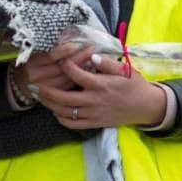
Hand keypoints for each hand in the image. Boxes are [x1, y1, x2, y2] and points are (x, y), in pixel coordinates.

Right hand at [12, 44, 95, 95]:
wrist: (22, 82)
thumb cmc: (34, 61)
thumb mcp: (37, 52)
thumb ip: (51, 45)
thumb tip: (70, 35)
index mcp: (32, 62)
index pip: (52, 55)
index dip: (66, 49)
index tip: (79, 42)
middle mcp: (37, 76)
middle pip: (62, 67)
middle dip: (79, 57)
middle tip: (92, 48)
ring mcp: (44, 87)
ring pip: (67, 78)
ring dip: (82, 68)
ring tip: (94, 59)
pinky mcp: (52, 96)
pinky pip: (68, 86)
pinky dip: (78, 78)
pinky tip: (88, 71)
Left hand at [36, 53, 166, 129]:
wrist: (145, 107)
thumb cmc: (134, 85)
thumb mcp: (125, 69)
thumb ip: (107, 63)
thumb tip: (91, 56)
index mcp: (101, 84)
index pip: (77, 74)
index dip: (65, 66)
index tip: (59, 59)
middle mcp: (94, 100)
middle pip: (64, 98)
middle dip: (47, 91)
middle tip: (36, 84)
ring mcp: (93, 114)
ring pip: (66, 112)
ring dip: (50, 105)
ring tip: (40, 97)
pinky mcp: (95, 123)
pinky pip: (74, 124)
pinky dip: (62, 119)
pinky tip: (55, 111)